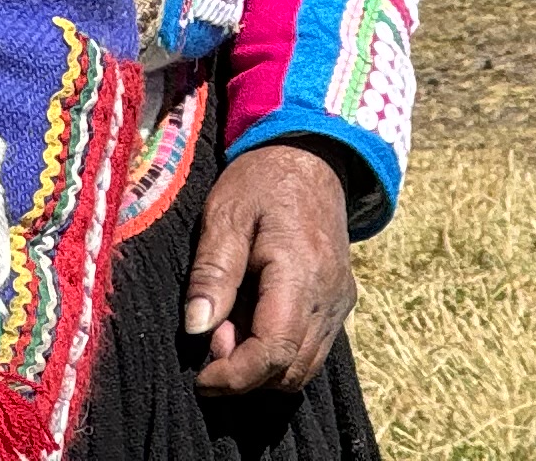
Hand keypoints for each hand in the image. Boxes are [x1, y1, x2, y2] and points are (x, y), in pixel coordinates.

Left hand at [184, 141, 355, 396]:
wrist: (311, 158)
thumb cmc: (261, 181)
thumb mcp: (225, 214)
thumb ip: (212, 273)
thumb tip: (196, 329)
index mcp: (300, 273)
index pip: (274, 352)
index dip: (234, 377)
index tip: (200, 378)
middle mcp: (328, 298)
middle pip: (290, 371)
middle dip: (245, 374)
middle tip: (212, 337)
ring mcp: (339, 303)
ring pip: (304, 368)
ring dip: (262, 367)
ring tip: (230, 325)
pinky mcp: (339, 303)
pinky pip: (312, 349)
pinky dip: (279, 352)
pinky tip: (252, 318)